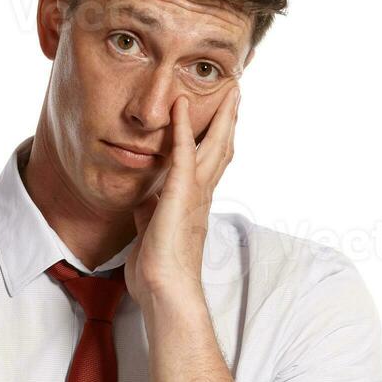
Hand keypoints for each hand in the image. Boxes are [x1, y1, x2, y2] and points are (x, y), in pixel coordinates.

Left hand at [124, 84, 239, 312]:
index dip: (218, 138)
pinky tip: (182, 106)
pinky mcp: (179, 195)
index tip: (223, 117)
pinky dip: (182, 128)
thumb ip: (151, 212)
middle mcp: (201, 195)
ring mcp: (194, 194)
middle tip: (236, 93)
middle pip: (222, 149)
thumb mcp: (151, 233)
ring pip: (213, 146)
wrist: (164, 291)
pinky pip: (181, 154)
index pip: (211, 163)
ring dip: (220, 116)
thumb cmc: (157, 271)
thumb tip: (145, 200)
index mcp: (195, 204)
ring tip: (229, 91)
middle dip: (230, 120)